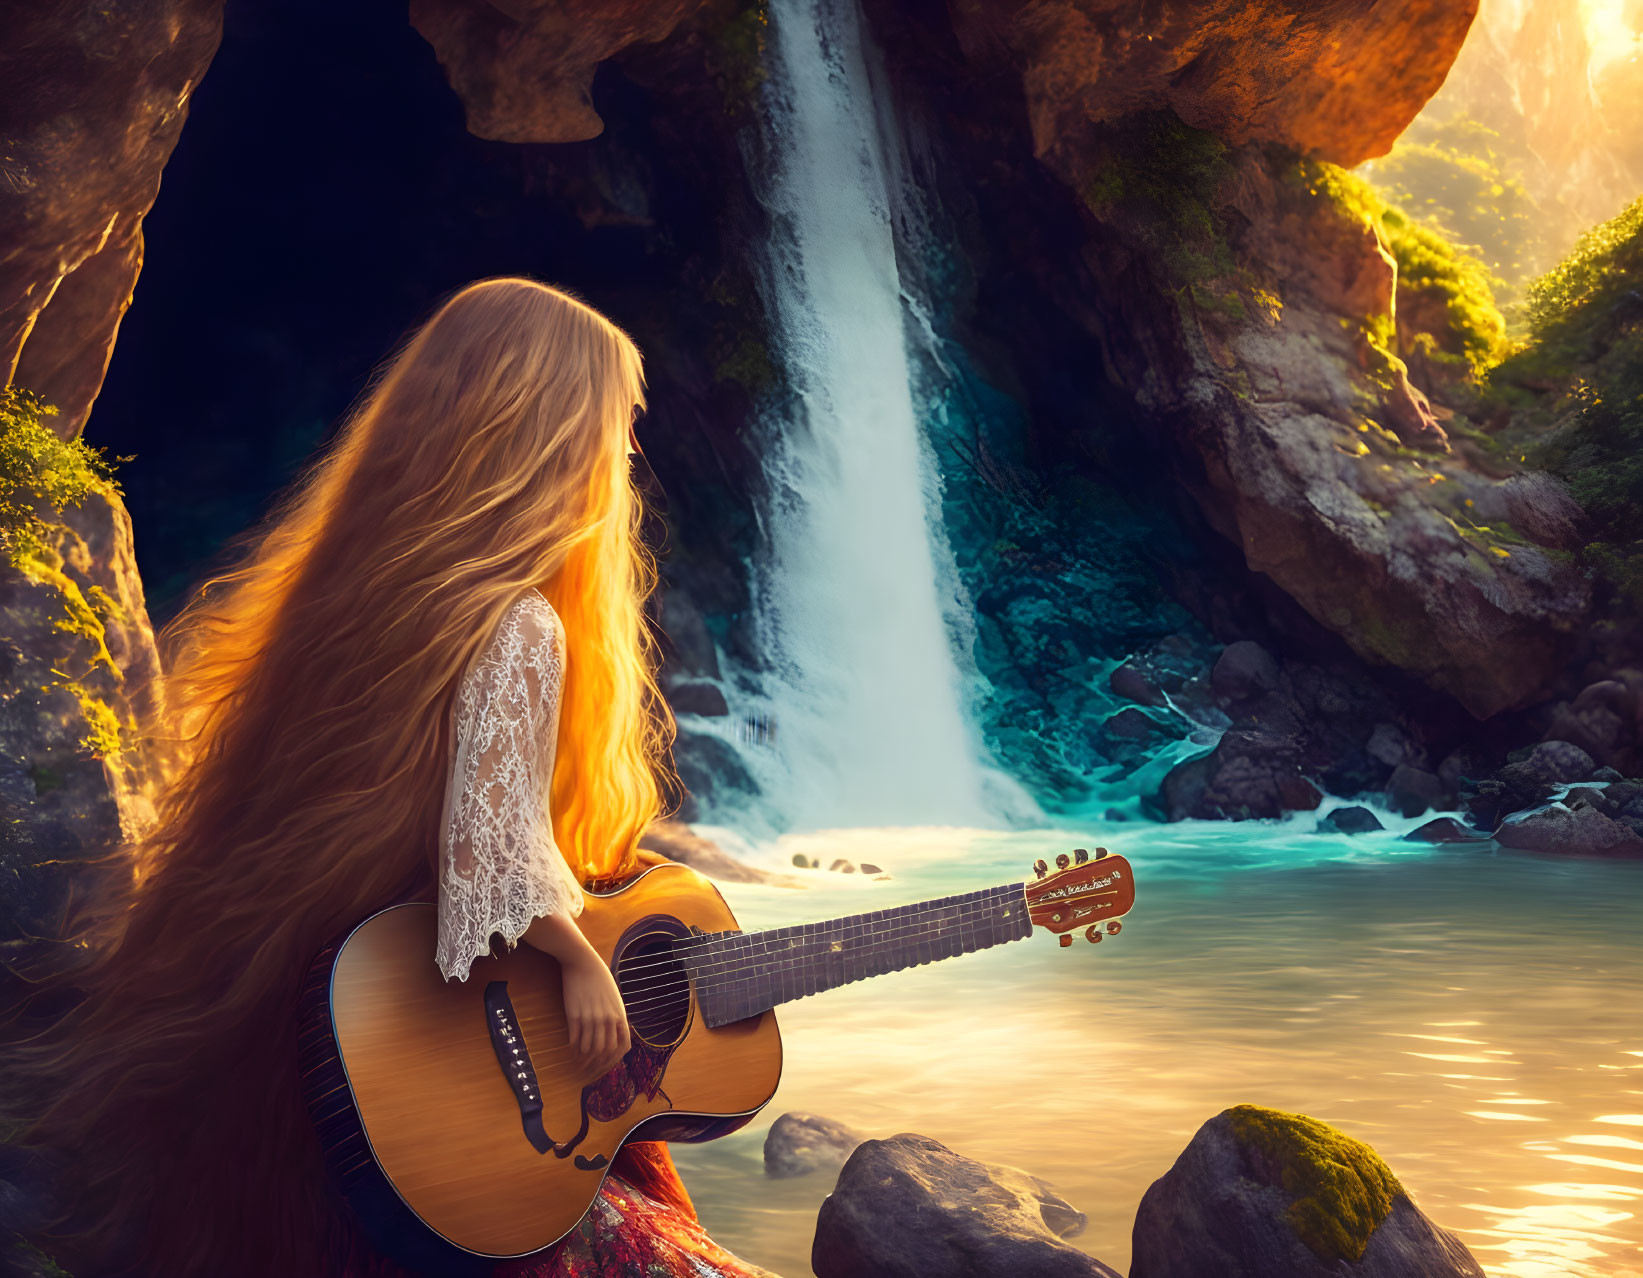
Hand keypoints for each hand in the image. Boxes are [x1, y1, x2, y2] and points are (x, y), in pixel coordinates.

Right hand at [560, 952, 630, 1078]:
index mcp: (620, 1016)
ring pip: (589, 1049)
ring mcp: (591, 1018)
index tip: (607, 1065)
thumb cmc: (600, 979)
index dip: (615, 1060)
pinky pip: (575, 1040)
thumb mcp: (614, 998)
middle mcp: (607, 1020)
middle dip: (597, 1065)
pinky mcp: (575, 1016)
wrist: (583, 963)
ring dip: (584, 1060)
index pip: (623, 1047)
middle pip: (605, 1052)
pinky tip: (571, 1051)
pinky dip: (574, 1050)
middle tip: (590, 1071)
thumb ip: (616, 1016)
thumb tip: (616, 1034)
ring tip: (579, 1064)